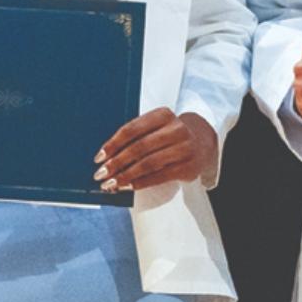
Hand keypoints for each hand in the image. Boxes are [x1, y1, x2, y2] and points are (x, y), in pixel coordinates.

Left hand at [96, 109, 218, 192]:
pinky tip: (128, 186)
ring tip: (111, 184)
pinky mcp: (189, 167)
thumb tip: (106, 156)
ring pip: (148, 163)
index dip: (113, 144)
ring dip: (126, 176)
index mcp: (163, 114)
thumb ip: (135, 136)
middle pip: (139, 147)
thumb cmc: (169, 135)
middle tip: (100, 174)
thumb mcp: (156, 126)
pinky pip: (160, 176)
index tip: (98, 157)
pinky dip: (141, 182)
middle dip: (117, 163)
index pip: (132, 129)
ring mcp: (185, 148)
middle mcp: (176, 129)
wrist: (202, 142)